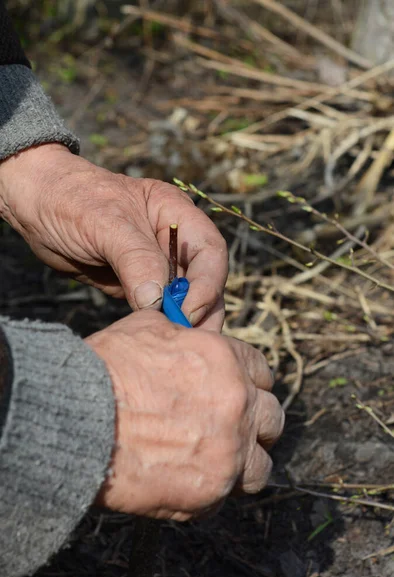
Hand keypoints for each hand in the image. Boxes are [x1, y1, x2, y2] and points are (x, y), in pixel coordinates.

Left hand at [0, 144, 227, 328]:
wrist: (36, 207)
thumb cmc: (72, 200)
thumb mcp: (106, 223)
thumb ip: (136, 259)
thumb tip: (158, 302)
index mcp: (176, 215)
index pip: (209, 251)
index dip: (207, 282)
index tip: (187, 310)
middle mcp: (172, 243)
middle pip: (204, 280)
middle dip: (203, 310)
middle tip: (194, 341)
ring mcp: (156, 266)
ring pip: (185, 299)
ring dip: (186, 323)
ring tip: (179, 345)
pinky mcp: (138, 287)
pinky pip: (158, 310)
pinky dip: (161, 326)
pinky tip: (157, 340)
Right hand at [86, 311, 283, 520]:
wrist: (80, 418)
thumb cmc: (107, 370)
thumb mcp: (146, 328)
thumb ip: (180, 333)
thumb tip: (186, 334)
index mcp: (227, 360)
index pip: (262, 373)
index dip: (249, 382)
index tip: (238, 393)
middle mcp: (238, 403)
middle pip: (271, 419)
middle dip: (254, 423)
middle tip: (231, 429)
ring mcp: (229, 450)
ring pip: (261, 466)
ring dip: (244, 463)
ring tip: (218, 463)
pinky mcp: (210, 490)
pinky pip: (226, 497)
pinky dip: (211, 491)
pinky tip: (186, 481)